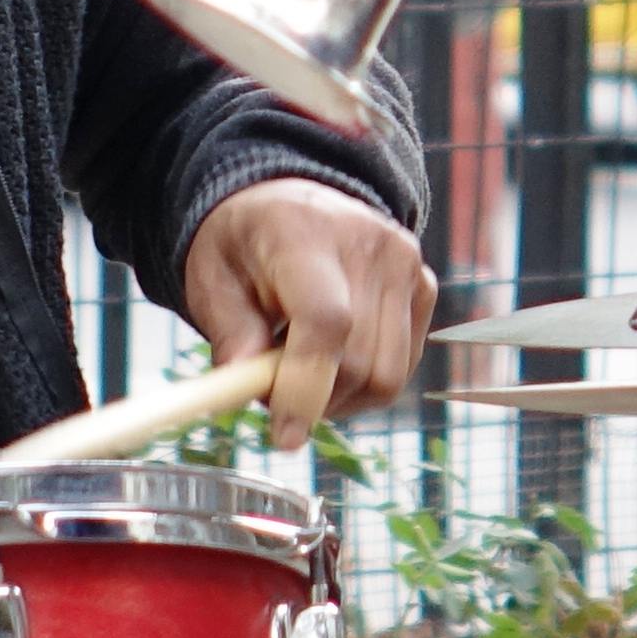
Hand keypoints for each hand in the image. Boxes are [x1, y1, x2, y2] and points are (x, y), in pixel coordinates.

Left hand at [180, 177, 434, 433]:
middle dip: (315, 399)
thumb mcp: (212, 281)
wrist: (286, 201)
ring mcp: (405, 262)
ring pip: (389, 375)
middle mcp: (368, 243)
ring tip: (302, 371)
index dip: (306, 388)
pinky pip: (404, 366)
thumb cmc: (244, 245)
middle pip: (362, 360)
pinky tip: (334, 357)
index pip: (327, 321)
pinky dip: (367, 382)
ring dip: (343, 397)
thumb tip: (246, 388)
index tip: (283, 436)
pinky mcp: (425, 284)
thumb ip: (232, 336)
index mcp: (304, 233)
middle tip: (273, 391)